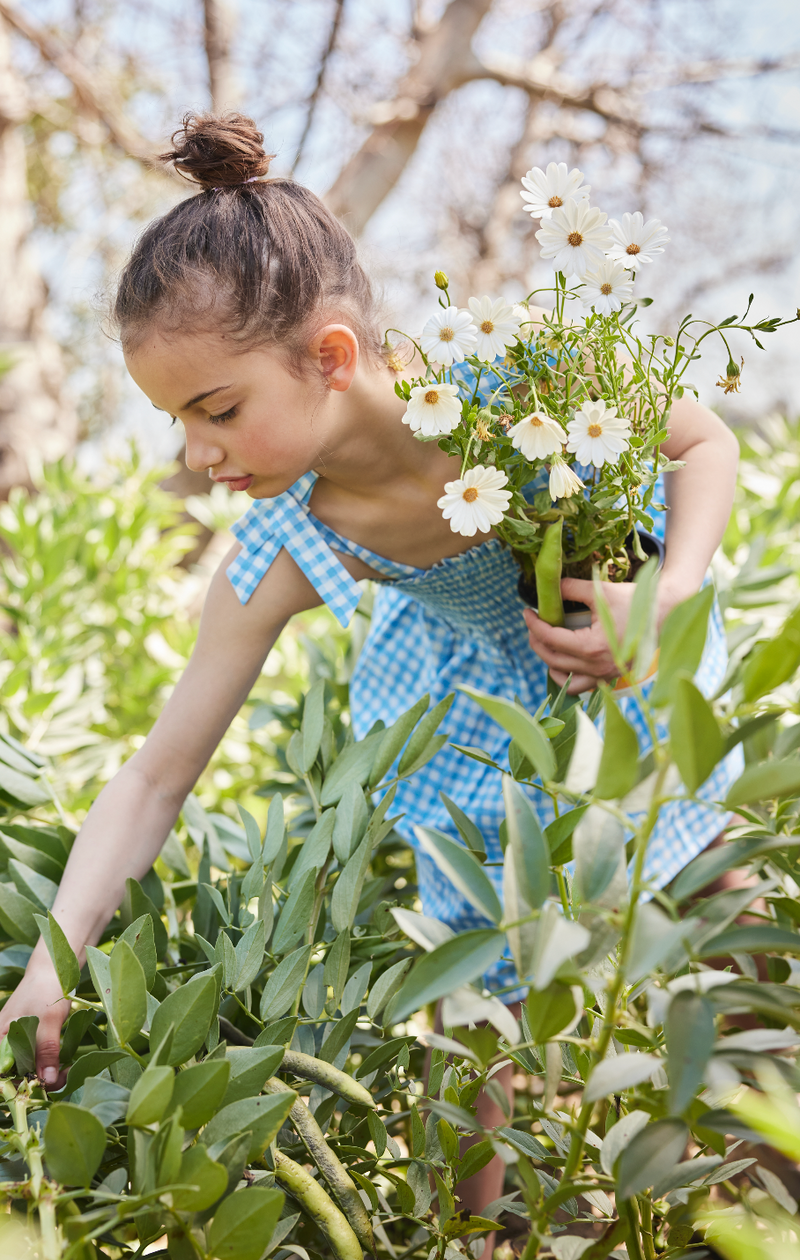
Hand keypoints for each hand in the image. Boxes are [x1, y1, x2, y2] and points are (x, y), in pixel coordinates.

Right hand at [0, 960, 69, 1088]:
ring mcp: (15, 1043)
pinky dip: (46, 1065)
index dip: (18, 1087)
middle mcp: (2, 1045)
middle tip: (63, 1076)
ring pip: (26, 1069)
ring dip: (45, 1075)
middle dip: (37, 1081)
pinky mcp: (28, 1042)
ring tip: (66, 1070)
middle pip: (14, 1075)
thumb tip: (47, 1081)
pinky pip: (34, 1060)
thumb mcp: (48, 1021)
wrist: (52, 970)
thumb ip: (46, 1051)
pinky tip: (62, 1065)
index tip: (44, 1088)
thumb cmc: (45, 991)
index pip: (1, 1076)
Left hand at [523, 575, 686, 693]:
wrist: (666, 612)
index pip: (551, 639)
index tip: (526, 612)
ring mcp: (606, 675)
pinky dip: (568, 677)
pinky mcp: (612, 676)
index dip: (534, 625)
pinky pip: (582, 687)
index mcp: (593, 647)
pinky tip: (564, 661)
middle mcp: (598, 667)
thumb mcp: (600, 590)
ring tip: (546, 643)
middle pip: (553, 659)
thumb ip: (571, 589)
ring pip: (565, 680)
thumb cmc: (635, 600)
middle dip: (537, 641)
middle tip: (533, 624)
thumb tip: (549, 587)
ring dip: (550, 663)